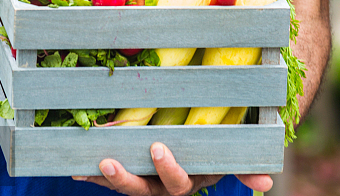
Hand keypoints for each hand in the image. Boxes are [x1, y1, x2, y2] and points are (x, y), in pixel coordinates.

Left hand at [73, 142, 273, 195]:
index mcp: (189, 181)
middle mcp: (164, 188)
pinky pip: (109, 178)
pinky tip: (73, 168)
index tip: (157, 147)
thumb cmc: (217, 150)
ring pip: (124, 186)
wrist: (203, 152)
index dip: (168, 169)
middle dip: (125, 180)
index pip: (178, 182)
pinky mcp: (131, 176)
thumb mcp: (230, 159)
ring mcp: (146, 184)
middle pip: (143, 191)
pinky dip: (91, 174)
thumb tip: (267, 184)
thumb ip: (244, 170)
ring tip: (88, 164)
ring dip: (105, 178)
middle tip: (109, 161)